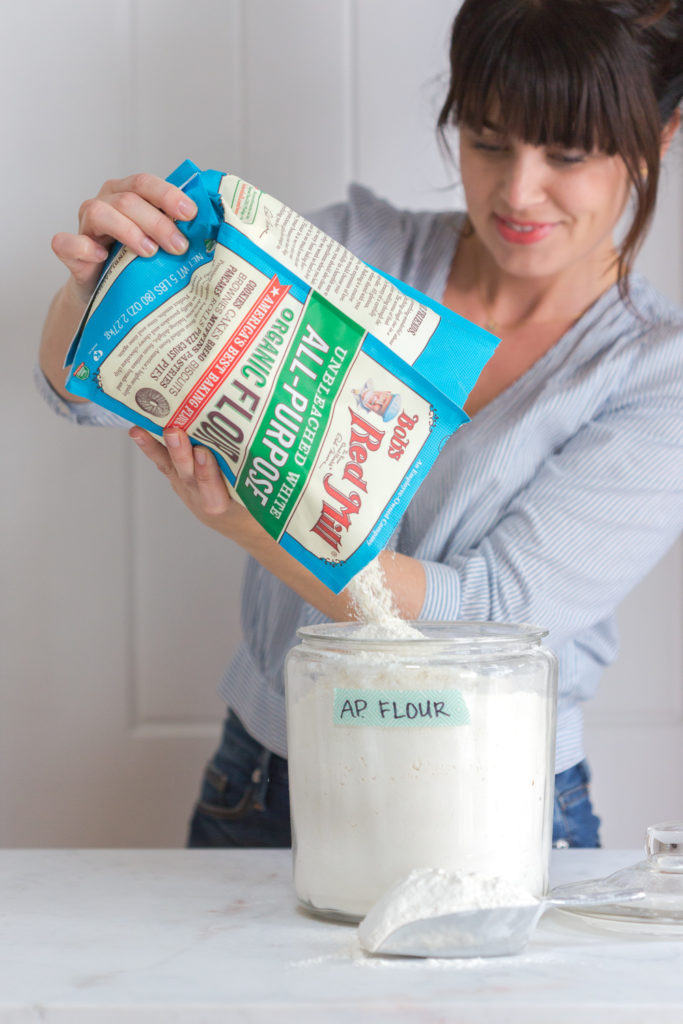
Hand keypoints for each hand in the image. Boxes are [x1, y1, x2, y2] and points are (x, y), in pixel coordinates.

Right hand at [51, 173, 197, 303]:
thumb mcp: (161, 243)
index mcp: (127, 195)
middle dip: (157, 222)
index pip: (145, 183)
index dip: (167, 195)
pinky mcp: (70, 251)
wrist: (108, 292)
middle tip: (179, 247)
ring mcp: (85, 226)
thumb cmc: (138, 262)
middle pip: (128, 199)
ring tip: (150, 252)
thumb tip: (214, 231)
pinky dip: (83, 247)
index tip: (191, 214)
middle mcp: (105, 203)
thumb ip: (178, 231)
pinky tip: (101, 256)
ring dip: (128, 230)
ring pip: (100, 213)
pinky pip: (66, 242)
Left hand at [129, 426, 256, 541]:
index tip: (203, 453)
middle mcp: (205, 498)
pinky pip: (165, 464)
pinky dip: (151, 448)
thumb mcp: (266, 494)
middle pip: (191, 476)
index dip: (207, 473)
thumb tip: (289, 436)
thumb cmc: (257, 505)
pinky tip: (137, 432)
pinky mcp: (180, 481)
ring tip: (142, 430)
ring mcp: (189, 490)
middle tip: (173, 432)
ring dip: (158, 448)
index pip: (216, 490)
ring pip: (174, 468)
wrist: (240, 524)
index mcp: (229, 505)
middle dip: (181, 454)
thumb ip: (266, 470)